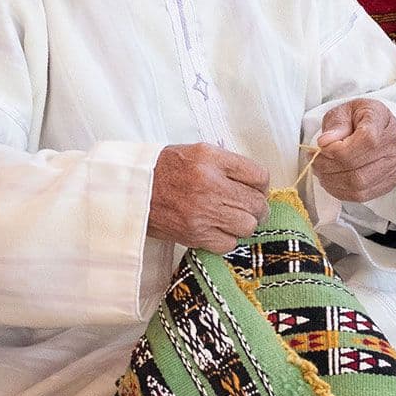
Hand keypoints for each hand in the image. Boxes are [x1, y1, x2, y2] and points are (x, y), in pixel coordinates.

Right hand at [148, 143, 268, 253]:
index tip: (254, 189)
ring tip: (232, 218)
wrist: (134, 190)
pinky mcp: (195, 234)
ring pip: (247, 226)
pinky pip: (229, 243)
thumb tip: (257, 183)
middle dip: (257, 207)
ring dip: (244, 223)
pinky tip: (217, 229)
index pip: (259, 176)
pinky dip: (227, 238)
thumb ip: (228, 164)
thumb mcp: (198, 152)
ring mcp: (202, 212)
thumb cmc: (165, 169)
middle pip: (257, 204)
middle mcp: (209, 184)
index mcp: (211, 159)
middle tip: (247, 206)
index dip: (261, 185)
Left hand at [312, 99, 395, 204]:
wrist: (375, 127)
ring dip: (332, 181)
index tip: (320, 147)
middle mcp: (394, 144)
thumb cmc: (357, 118)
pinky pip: (363, 195)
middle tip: (315, 161)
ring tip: (321, 171)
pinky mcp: (392, 181)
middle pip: (359, 167)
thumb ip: (335, 124)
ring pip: (359, 184)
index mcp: (382, 119)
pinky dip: (341, 191)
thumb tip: (326, 142)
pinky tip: (331, 181)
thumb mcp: (343, 110)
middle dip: (329, 167)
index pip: (366, 140)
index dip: (338, 149)